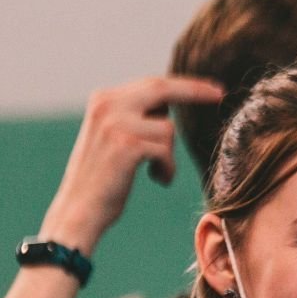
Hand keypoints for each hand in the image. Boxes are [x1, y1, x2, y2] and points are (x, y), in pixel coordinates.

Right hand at [40, 75, 223, 253]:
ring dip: (169, 154)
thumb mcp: (112, 138)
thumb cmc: (100, 182)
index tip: (209, 88)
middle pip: (162, 89)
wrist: (77, 213)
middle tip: (220, 94)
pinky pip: (166, 150)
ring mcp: (116, 123)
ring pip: (167, 128)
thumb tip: (168, 103)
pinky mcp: (128, 145)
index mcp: (103, 99)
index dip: (182, 86)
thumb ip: (134, 116)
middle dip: (194, 91)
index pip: (150, 84)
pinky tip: (158, 180)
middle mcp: (107, 105)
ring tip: (156, 172)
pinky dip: (168, 168)